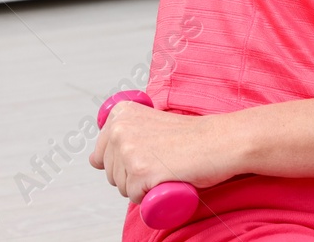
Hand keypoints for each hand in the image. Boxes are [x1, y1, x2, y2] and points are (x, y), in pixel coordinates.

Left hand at [89, 100, 235, 203]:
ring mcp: (128, 151)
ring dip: (142, 186)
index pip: (100, 155)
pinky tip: (167, 178)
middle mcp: (120, 130)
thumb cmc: (191, 136)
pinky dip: (151, 196)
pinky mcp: (140, 172)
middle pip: (111, 173)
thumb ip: (124, 133)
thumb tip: (93, 159)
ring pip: (122, 187)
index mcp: (120, 114)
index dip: (123, 162)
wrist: (220, 142)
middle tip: (162, 161)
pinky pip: (135, 198)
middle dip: (132, 175)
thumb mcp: (149, 124)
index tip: (146, 154)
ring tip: (166, 168)